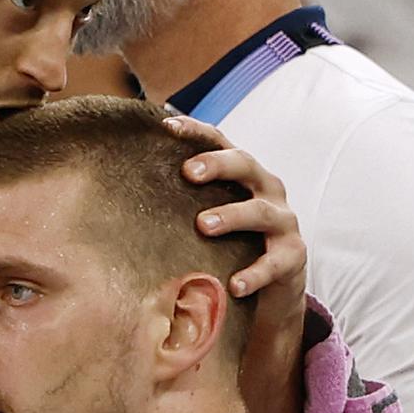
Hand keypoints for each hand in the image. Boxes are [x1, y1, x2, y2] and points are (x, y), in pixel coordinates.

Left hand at [164, 114, 307, 412]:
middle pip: (246, 165)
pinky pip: (276, 262)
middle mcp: (267, 189)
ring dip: (232, 215)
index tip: (165, 125)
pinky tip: (234, 284)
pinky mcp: (293, 256)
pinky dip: (255, 272)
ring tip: (203, 225)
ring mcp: (283, 221)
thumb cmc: (231, 241)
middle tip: (189, 172)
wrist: (274, 287)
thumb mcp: (209, 212)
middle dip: (217, 164)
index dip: (195, 130)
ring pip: (260, 212)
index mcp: (243, 173)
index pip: (220, 140)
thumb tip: (119, 174)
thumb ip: (179, 195)